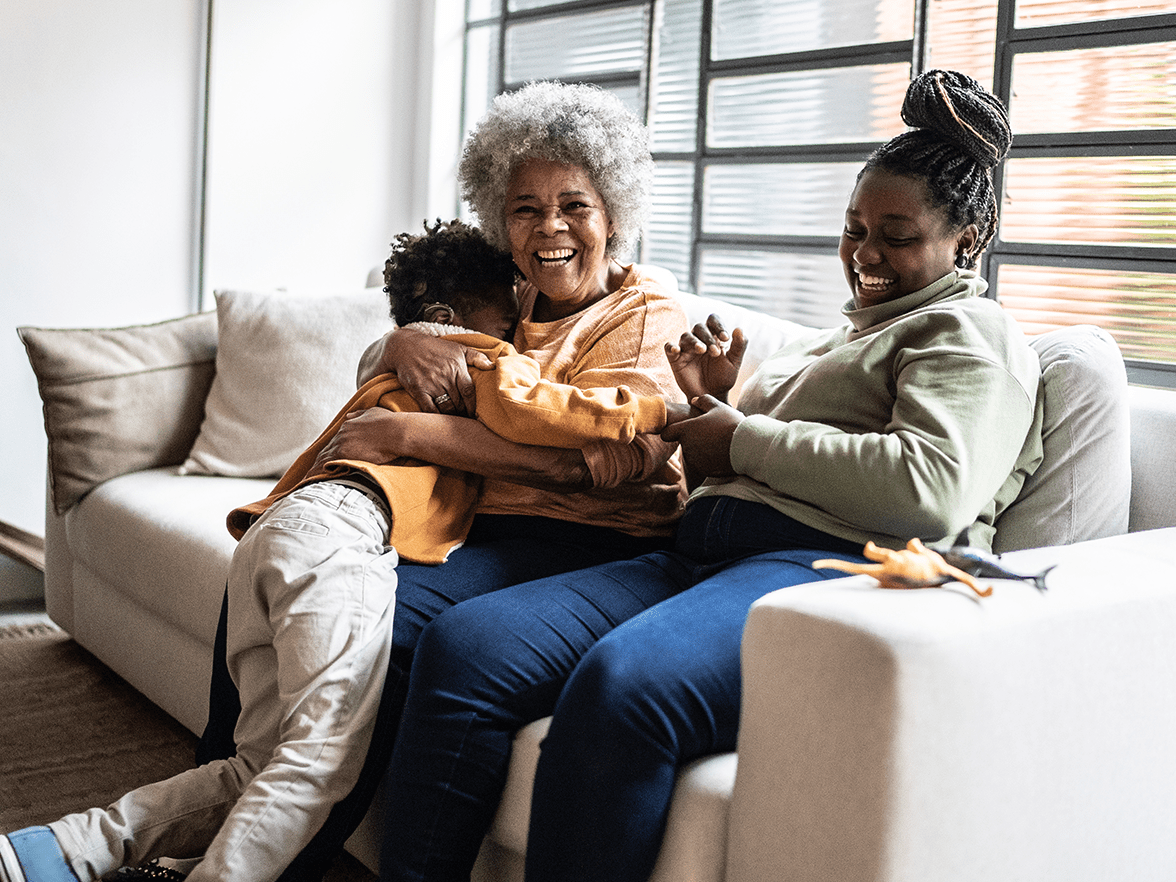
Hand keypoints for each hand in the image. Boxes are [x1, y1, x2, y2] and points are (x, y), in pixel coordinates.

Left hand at [310, 409, 411, 470]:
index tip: (324, 461)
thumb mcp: (373, 413)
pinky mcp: (346, 455)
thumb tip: (350, 416)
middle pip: (326, 452)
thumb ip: (360, 415)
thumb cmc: (391, 423)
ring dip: (316, 470)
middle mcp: (342, 435)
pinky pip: (327, 467)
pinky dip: (319, 474)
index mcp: (348, 426)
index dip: (329, 453)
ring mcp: (342, 445)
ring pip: (324, 460)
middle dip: (319, 463)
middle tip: (311, 474)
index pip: (334, 442)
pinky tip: (313, 480)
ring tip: (308, 480)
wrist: (398, 431)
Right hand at [379, 329, 493, 415]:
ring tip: (453, 420)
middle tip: (464, 419)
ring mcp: (431, 384)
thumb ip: (476, 357)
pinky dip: (436, 416)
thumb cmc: (435, 348)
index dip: (472, 406)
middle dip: (462, 412)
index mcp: (457, 368)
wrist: (405, 346)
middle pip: (458, 403)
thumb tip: (492, 366)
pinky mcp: (418, 390)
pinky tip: (439, 420)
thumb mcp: (458, 348)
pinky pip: (429, 409)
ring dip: (451, 416)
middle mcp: (445, 377)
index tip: (474, 414)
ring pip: (446, 408)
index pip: (469, 392)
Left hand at [660, 394, 743, 479]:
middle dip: (693, 439)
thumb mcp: (718, 407)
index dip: (671, 431)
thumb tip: (694, 400)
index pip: (666, 433)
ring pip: (693, 454)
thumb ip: (704, 402)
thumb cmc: (731, 424)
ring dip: (701, 450)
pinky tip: (721, 454)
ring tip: (718, 443)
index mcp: (685, 430)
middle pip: (684, 443)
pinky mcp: (703, 470)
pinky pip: (702, 464)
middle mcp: (686, 446)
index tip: (678, 430)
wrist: (747, 447)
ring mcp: (694, 460)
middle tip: (710, 434)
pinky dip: (709, 460)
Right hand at [664, 315, 746, 402]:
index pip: (713, 320)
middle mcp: (699, 339)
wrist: (711, 396)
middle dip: (708, 338)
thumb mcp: (734, 362)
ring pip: (686, 336)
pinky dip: (671, 346)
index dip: (718, 325)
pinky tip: (677, 350)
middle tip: (715, 353)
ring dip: (694, 341)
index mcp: (714, 337)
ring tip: (702, 350)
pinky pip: (669, 347)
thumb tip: (739, 328)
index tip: (725, 338)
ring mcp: (686, 349)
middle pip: (699, 327)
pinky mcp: (675, 359)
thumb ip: (739, 346)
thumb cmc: (723, 378)